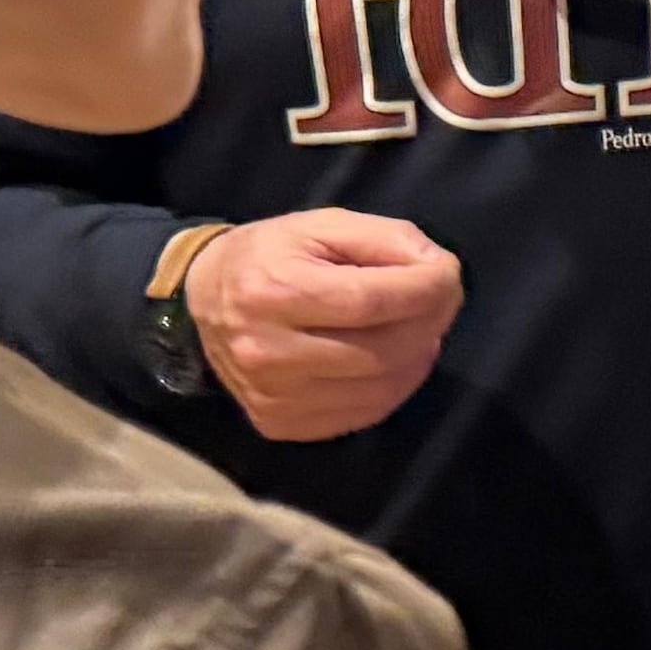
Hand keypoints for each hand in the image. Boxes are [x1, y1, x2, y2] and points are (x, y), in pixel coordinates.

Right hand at [187, 207, 461, 440]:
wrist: (201, 302)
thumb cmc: (269, 256)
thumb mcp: (321, 225)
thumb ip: (384, 238)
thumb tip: (438, 268)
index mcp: (273, 291)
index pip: (370, 301)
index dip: (425, 289)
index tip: (449, 274)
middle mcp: (268, 352)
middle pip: (381, 351)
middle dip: (429, 322)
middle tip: (440, 300)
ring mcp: (272, 396)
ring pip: (378, 389)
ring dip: (416, 357)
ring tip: (418, 328)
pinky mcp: (279, 424)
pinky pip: (361, 414)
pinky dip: (392, 387)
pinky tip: (392, 359)